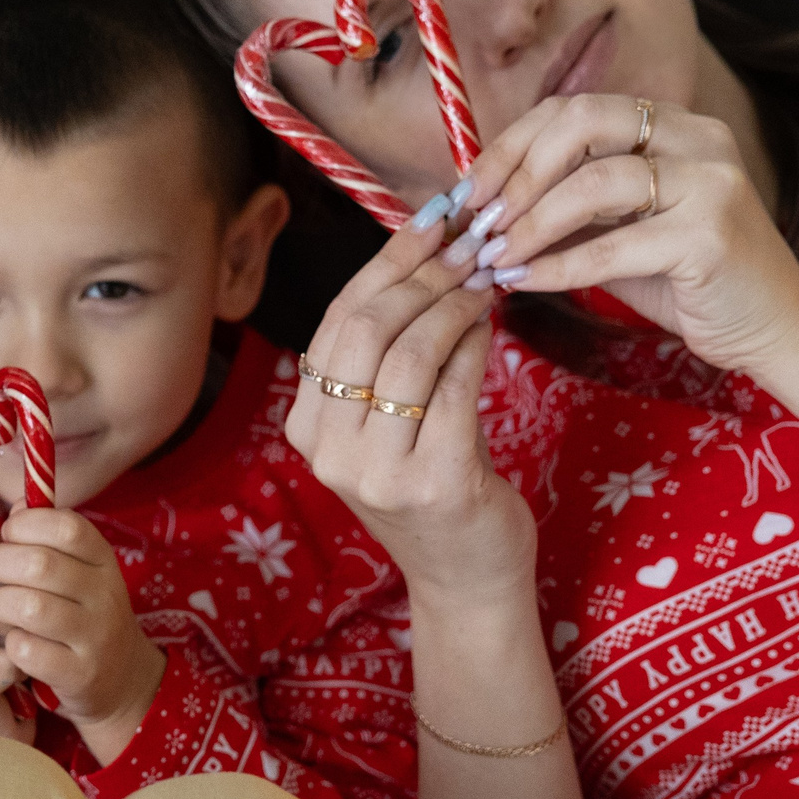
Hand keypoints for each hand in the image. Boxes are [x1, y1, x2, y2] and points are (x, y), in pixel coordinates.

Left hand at [0, 509, 163, 764]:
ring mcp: (96, 635)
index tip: (8, 536)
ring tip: (0, 608)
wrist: (121, 677)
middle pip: (40, 564)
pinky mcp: (81, 673)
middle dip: (1, 564)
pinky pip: (28, 651)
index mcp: (102, 558)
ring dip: (2, 605)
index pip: (66, 526)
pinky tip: (14, 642)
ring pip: (31, 607)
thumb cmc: (79, 611)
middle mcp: (105, 593)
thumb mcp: (69, 569)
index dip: (25, 525)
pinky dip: (10, 644)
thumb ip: (27, 539)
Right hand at [288, 211, 532, 602]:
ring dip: (454, 305)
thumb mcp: (391, 422)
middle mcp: (329, 450)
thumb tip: (428, 252)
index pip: (336, 321)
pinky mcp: (433, 483)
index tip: (430, 221)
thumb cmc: (435, 485)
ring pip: (409, 353)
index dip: (386, 262)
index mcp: (306, 427)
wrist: (466, 578)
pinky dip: (475, 344)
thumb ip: (389, 356)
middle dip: (423, 275)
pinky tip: (492, 324)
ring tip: (486, 282)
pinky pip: (453, 387)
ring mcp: (376, 472)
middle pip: (365, 330)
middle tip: (468, 245)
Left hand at [457, 91, 798, 382]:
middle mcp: (696, 138)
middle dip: (516, 172)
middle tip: (477, 222)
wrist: (772, 331)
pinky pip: (613, 246)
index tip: (468, 192)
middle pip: (581, 122)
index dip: (510, 146)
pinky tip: (523, 281)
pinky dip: (557, 265)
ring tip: (493, 258)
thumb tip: (485, 208)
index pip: (571, 109)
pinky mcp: (711, 234)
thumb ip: (566, 210)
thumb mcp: (617, 234)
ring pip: (593, 181)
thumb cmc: (688, 282)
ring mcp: (710, 181)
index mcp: (671, 125)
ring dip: (530, 223)